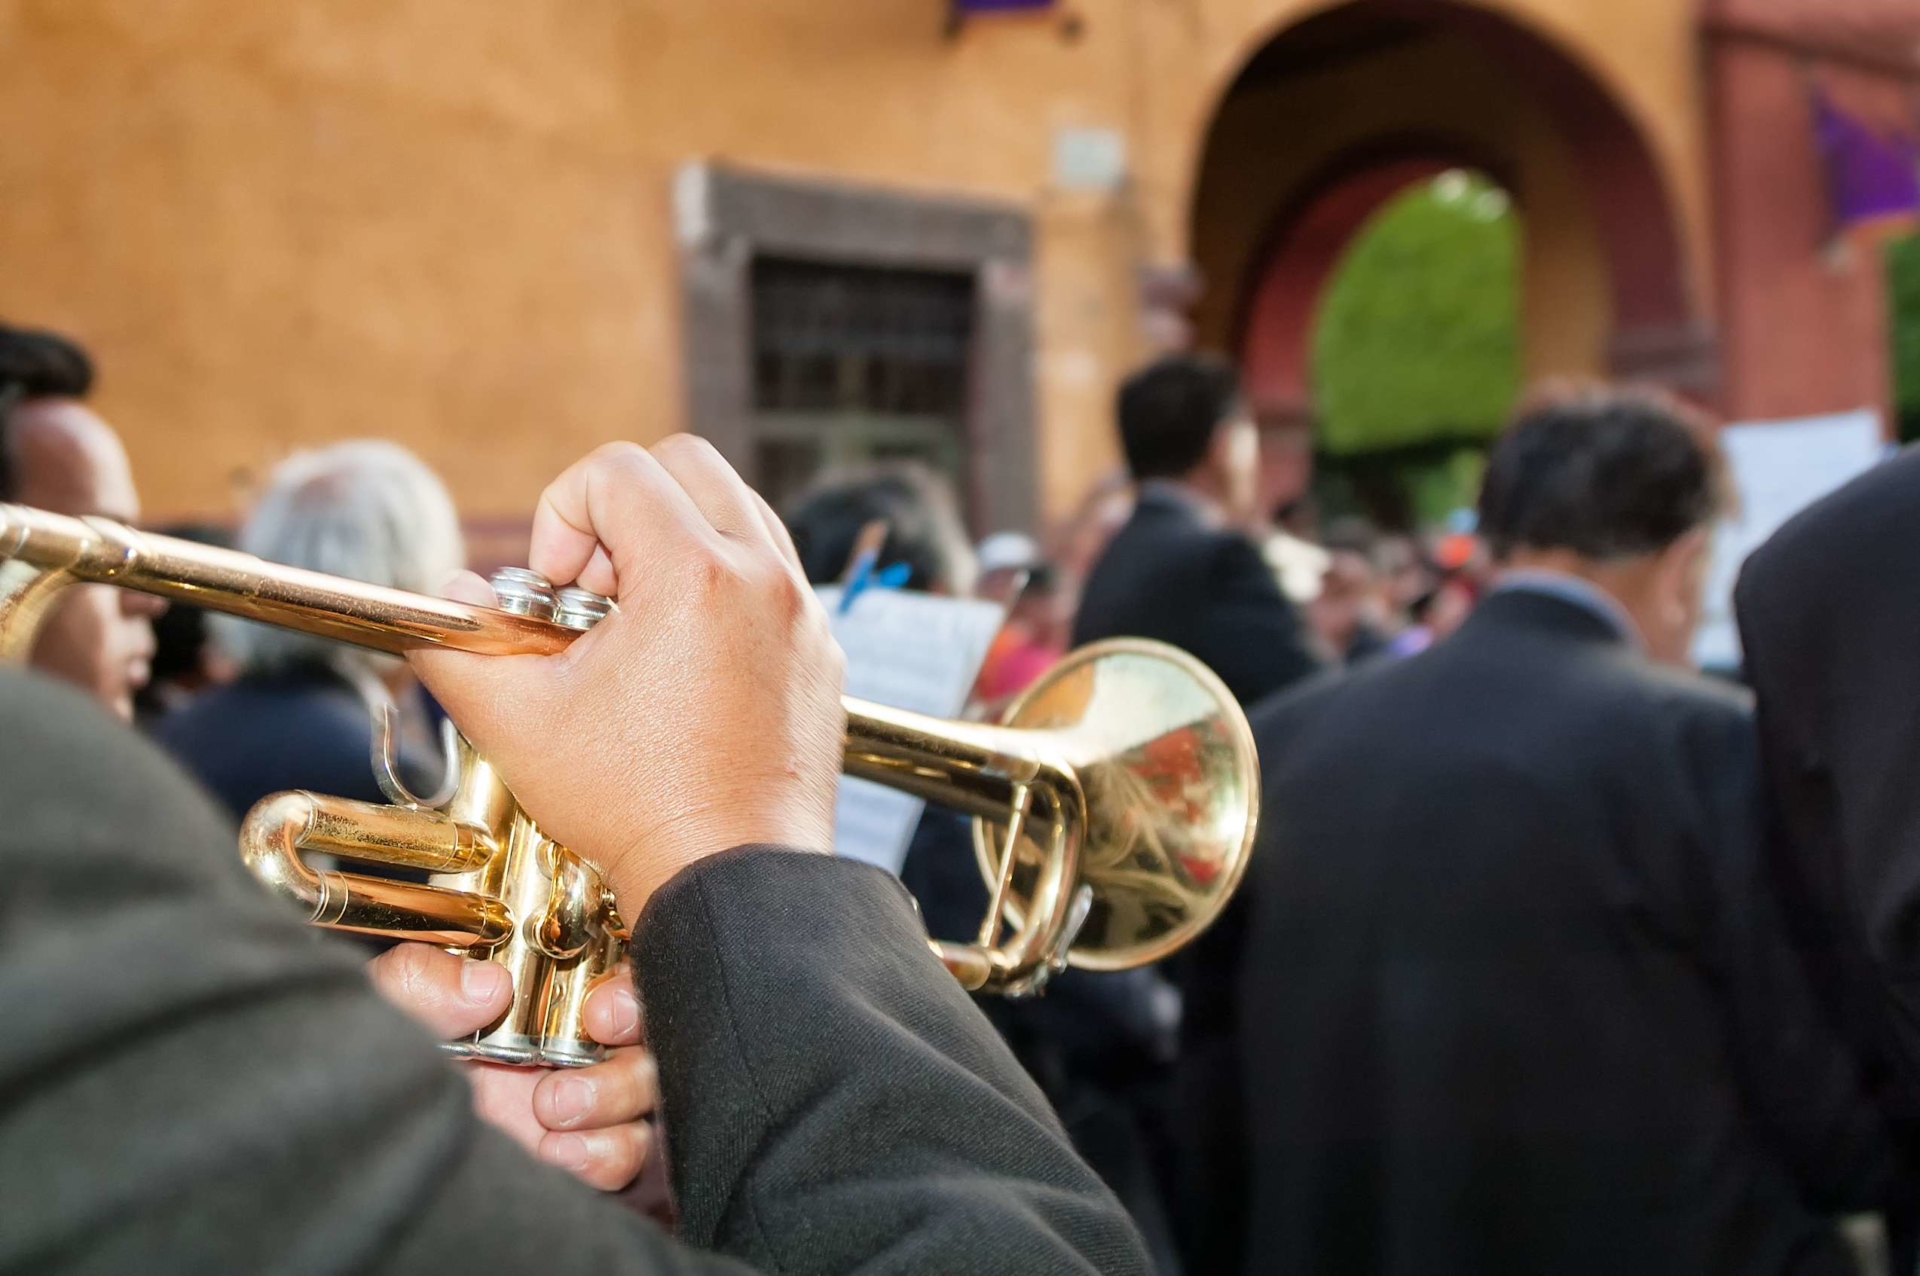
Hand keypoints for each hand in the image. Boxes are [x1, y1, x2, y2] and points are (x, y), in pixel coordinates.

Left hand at [369, 943, 656, 1190]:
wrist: (360, 1150)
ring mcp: (578, 1097)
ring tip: (555, 1107)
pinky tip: (560, 1153)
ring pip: (646, 1087)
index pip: (612, 966)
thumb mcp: (381, 1006)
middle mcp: (565, 1035)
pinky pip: (626, 1152)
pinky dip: (607, 1153)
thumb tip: (486, 987)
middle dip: (635, 1029)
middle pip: (646, 1021)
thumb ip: (421, 982)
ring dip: (618, 1094)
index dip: (625, 981)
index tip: (600, 1004)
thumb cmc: (376, 1063)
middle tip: (597, 1034)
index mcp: (534, 986)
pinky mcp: (575, 1154)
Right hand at [410, 436, 844, 906]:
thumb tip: (447, 598)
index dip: (561, 515)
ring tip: (635, 626)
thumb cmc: (636, 806)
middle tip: (593, 595)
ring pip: (740, 511)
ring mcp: (804, 614)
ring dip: (677, 541)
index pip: (618, 470)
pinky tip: (683, 662)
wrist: (732, 877)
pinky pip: (774, 575)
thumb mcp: (519, 722)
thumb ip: (461, 645)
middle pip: (688, 465)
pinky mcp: (823, 653)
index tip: (553, 593)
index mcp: (697, 573)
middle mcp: (766, 576)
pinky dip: (724, 587)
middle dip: (624, 511)